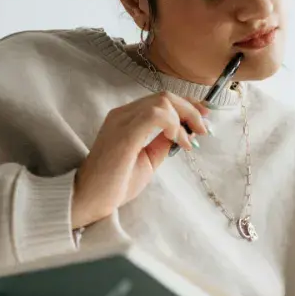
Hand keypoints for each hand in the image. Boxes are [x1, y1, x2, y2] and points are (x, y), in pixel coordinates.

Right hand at [71, 91, 209, 228]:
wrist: (90, 198)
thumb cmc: (114, 183)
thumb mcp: (147, 160)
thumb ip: (160, 143)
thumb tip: (180, 132)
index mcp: (126, 118)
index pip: (159, 100)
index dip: (186, 104)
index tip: (204, 116)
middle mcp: (123, 114)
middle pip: (164, 97)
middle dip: (191, 109)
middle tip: (204, 128)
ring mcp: (122, 121)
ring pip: (162, 102)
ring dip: (184, 117)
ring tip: (190, 140)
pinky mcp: (125, 133)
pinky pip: (155, 115)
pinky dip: (173, 124)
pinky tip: (177, 140)